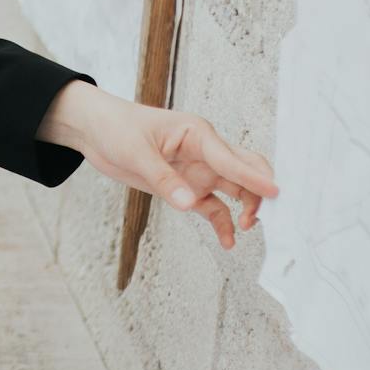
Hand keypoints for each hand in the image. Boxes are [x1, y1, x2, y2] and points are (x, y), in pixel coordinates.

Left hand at [36, 81, 278, 249]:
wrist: (93, 130)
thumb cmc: (116, 128)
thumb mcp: (136, 152)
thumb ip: (164, 179)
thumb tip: (189, 204)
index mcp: (198, 133)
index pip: (232, 158)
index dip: (254, 177)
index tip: (276, 193)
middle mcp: (205, 152)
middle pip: (244, 172)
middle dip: (259, 192)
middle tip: (261, 217)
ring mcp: (198, 171)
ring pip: (235, 191)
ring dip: (245, 209)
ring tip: (244, 230)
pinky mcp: (186, 188)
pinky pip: (213, 208)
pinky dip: (223, 223)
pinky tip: (228, 241)